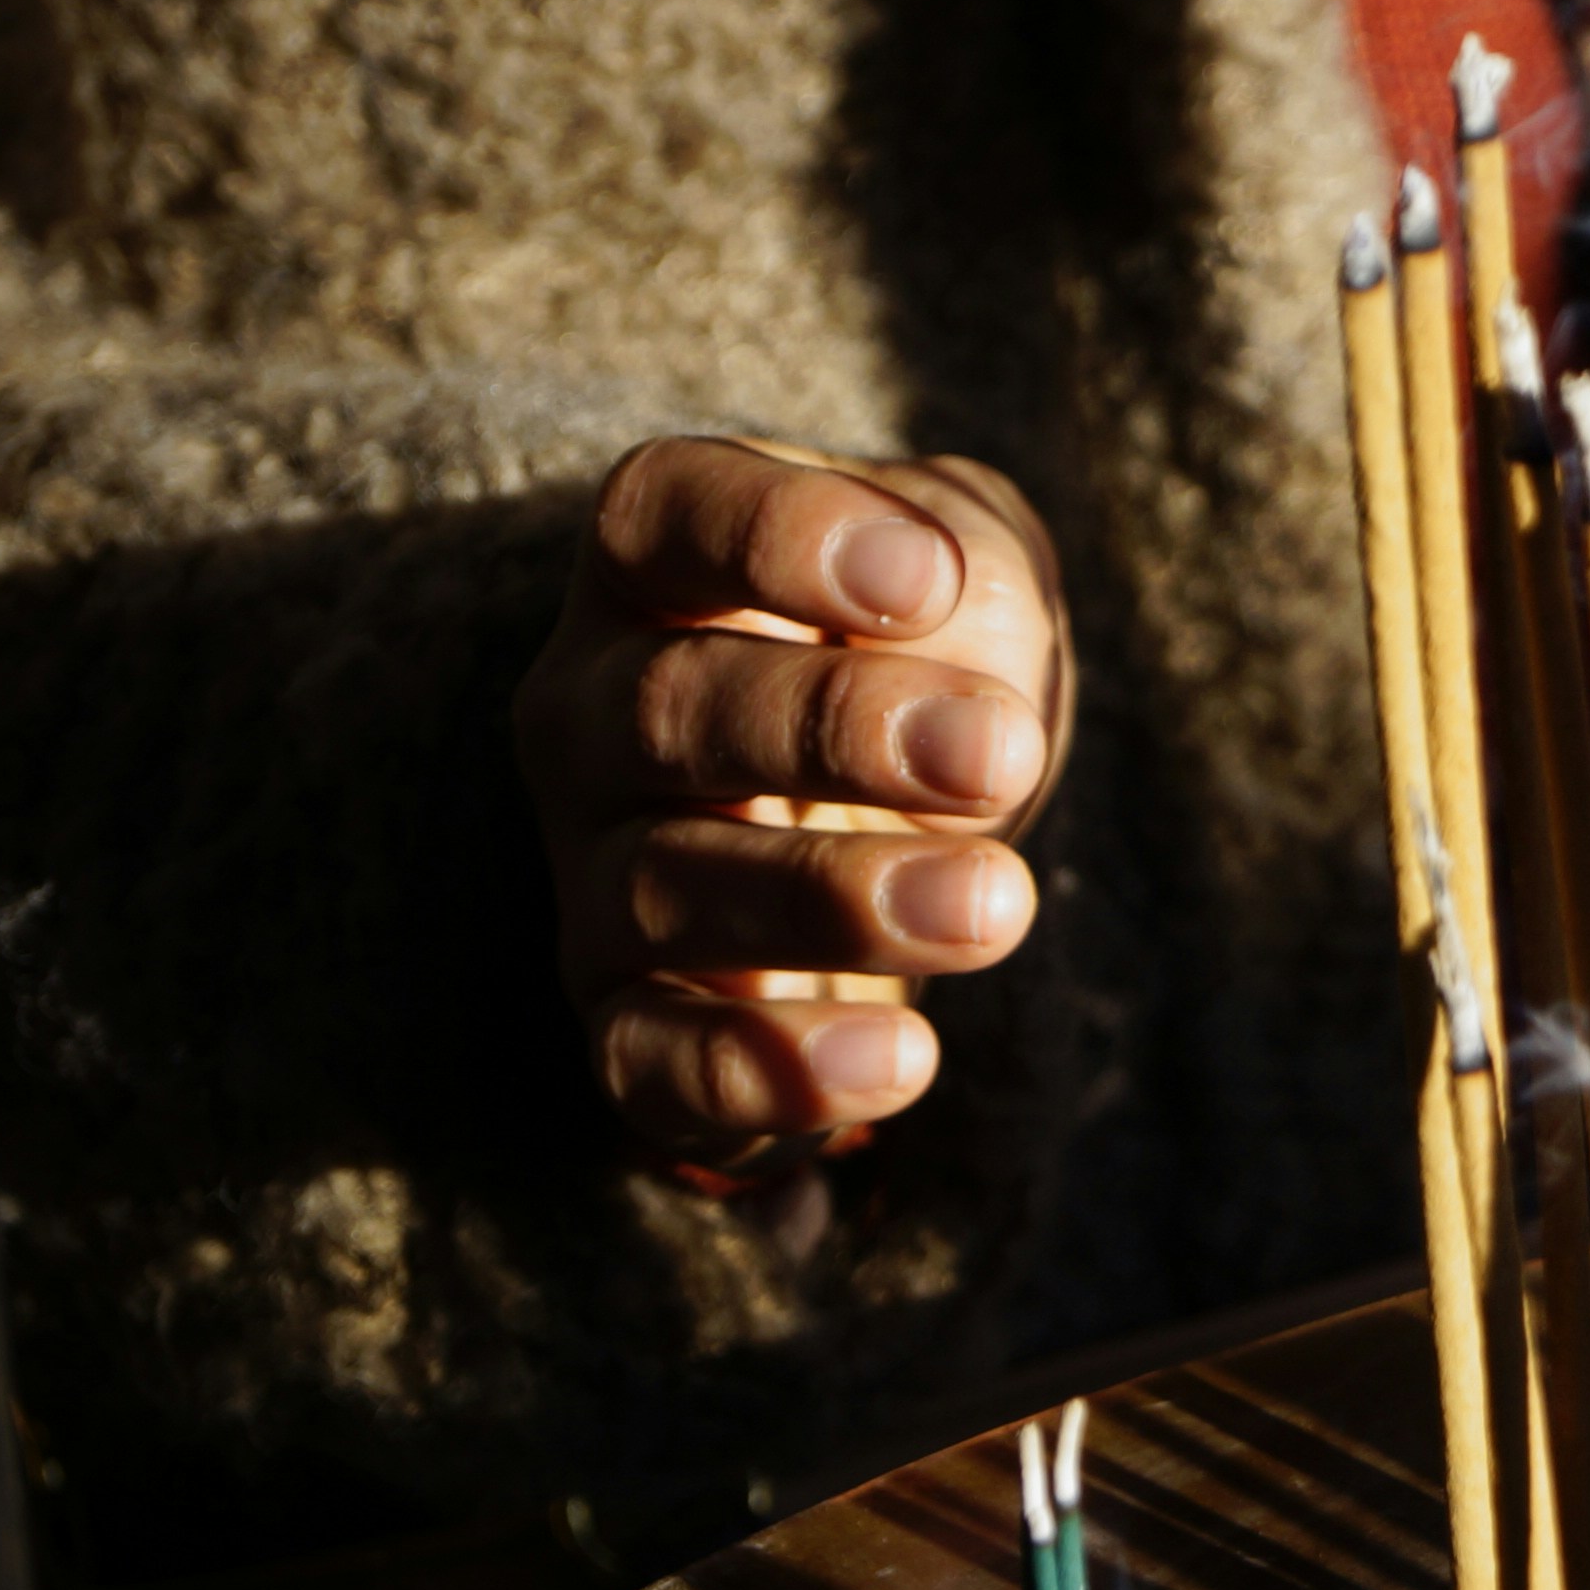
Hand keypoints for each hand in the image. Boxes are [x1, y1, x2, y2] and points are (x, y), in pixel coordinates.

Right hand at [514, 438, 1072, 1174]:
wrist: (904, 825)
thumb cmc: (926, 657)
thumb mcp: (963, 564)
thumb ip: (963, 551)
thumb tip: (944, 601)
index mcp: (657, 572)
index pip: (665, 516)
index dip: (778, 538)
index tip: (927, 579)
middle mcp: (592, 718)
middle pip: (668, 707)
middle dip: (835, 729)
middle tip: (997, 752)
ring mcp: (599, 878)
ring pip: (671, 887)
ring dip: (837, 900)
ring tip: (992, 903)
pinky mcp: (632, 1028)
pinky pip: (656, 1063)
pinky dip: (772, 1072)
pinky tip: (904, 1061)